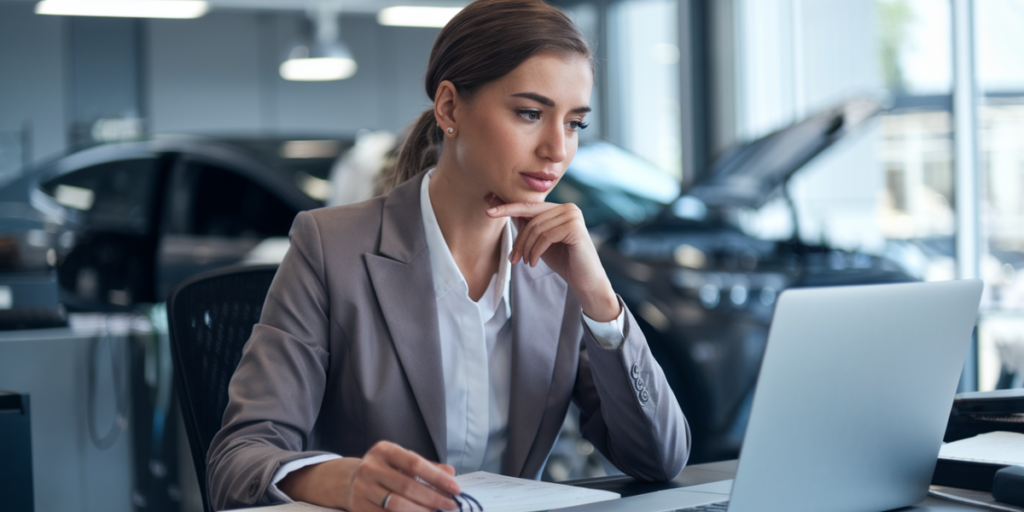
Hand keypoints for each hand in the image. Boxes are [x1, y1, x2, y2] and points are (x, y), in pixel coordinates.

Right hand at [278, 441, 459, 511]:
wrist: (351, 482)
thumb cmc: (387, 471)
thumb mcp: (404, 462)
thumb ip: (428, 467)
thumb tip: (451, 474)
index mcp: (384, 450)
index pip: (415, 463)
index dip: (437, 477)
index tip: (456, 488)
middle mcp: (370, 467)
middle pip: (407, 487)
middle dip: (434, 498)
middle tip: (451, 505)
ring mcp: (362, 489)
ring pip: (397, 506)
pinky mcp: (359, 508)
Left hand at [486, 200, 619, 321]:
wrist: (585, 280)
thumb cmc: (563, 261)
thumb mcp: (539, 242)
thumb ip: (526, 226)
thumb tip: (501, 209)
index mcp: (559, 208)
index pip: (528, 206)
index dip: (507, 207)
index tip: (488, 210)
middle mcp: (568, 207)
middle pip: (530, 218)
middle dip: (518, 240)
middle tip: (513, 259)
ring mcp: (573, 215)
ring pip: (536, 228)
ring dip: (526, 249)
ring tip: (526, 262)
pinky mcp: (575, 227)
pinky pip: (545, 237)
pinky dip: (535, 252)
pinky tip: (534, 263)